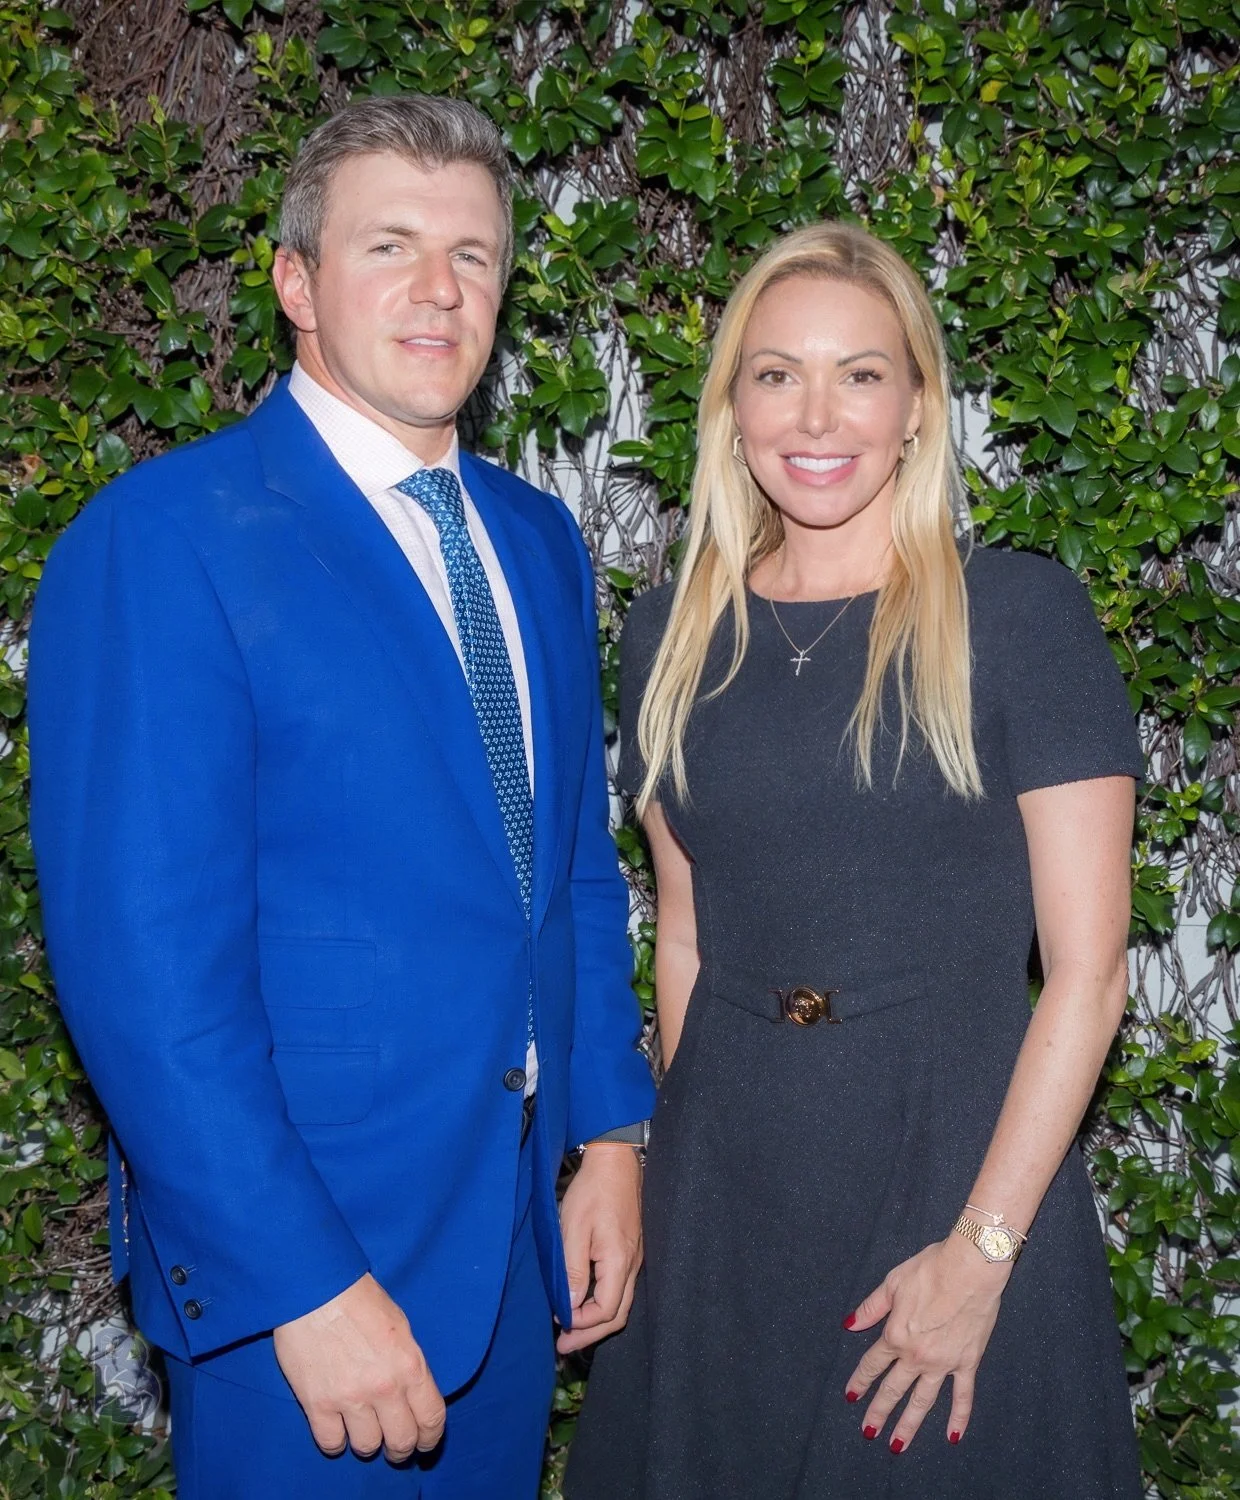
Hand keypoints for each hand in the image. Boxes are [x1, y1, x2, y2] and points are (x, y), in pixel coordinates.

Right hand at [273, 1272, 445, 1461]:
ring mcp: (350, 1397)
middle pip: (402, 1441)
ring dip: (368, 1443)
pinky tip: (337, 1429)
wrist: (316, 1288)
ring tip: (363, 1432)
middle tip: (395, 1446)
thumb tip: (411, 1392)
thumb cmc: (360, 1299)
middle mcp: (384, 1387)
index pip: (432, 1418)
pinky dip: (336, 1442)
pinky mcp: (317, 1403)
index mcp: (410, 1365)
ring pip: (367, 1447)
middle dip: (401, 1448)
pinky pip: (331, 1443)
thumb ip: (408, 1364)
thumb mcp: (401, 1327)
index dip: (430, 1437)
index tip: (425, 1442)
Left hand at [556, 1144, 642, 1354]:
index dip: (582, 1324)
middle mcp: (633, 1265)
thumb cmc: (592, 1192)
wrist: (615, 1162)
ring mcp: (635, 1258)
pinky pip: (621, 1286)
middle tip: (564, 1344)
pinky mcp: (631, 1249)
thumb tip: (569, 1306)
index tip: (558, 1323)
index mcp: (619, 1262)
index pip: (606, 1311)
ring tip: (572, 1327)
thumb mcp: (573, 1230)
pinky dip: (603, 1301)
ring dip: (597, 1320)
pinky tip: (586, 1299)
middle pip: (618, 1314)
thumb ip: (573, 1271)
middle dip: (590, 1333)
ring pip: (621, 1302)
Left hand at [843, 1235, 1008, 1450]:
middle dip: (879, 1411)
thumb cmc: (930, 1270)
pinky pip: (963, 1396)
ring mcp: (943, 1363)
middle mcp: (917, 1355)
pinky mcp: (967, 1362)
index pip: (873, 1363)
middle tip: (868, 1431)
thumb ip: (871, 1308)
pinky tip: (953, 1436)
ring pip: (923, 1401)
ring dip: (909, 1425)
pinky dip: (959, 1417)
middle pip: (893, 1389)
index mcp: (896, 1335)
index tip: (851, 1395)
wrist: (970, 1269)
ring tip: (897, 1446)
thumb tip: (850, 1325)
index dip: (860, 1380)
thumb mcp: (892, 1283)